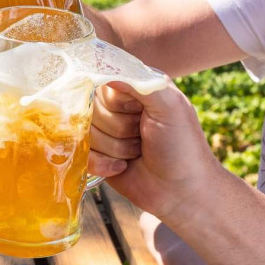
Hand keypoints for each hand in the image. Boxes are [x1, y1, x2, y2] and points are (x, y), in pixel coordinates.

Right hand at [88, 79, 219, 228]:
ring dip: (115, 148)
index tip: (138, 112)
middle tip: (142, 136)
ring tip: (137, 152)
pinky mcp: (97, 155)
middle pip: (91, 108)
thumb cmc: (182, 146)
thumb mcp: (170, 106)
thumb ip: (141, 82)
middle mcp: (118, 106)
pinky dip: (104, 163)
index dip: (117, 101)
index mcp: (136, 87)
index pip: (102, 80)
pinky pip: (83, 153)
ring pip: (86, 131)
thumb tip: (106, 72)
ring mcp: (105, 131)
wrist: (182, 192)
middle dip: (119, 128)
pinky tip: (123, 167)